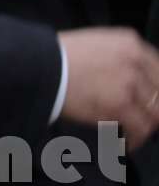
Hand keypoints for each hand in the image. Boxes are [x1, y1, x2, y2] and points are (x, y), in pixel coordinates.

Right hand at [57, 27, 158, 145]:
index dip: (156, 90)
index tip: (150, 102)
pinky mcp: (121, 104)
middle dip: (152, 110)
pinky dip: (135, 139)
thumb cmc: (58, 56)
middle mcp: (135, 60)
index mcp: (130, 42)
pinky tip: (126, 143)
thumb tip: (133, 81)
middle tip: (141, 120)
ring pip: (155, 113)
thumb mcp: (95, 44)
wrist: (39, 65)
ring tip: (132, 134)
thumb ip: (120, 58)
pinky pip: (140, 128)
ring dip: (144, 126)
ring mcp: (130, 82)